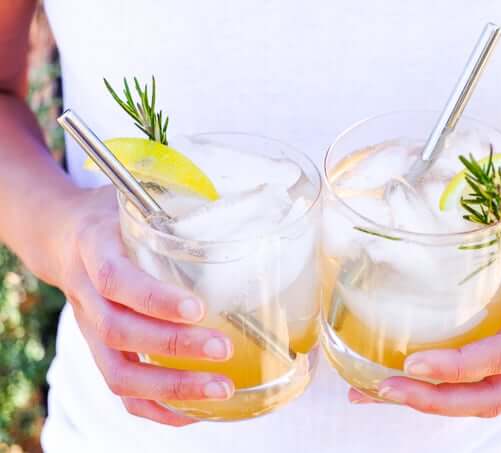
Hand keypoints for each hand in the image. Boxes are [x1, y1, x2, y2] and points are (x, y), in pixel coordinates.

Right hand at [54, 186, 233, 425]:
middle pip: (119, 332)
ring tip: (222, 389)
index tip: (197, 307)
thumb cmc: (111, 217)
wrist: (63, 236)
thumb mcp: (133, 197)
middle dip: (174, 346)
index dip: (153, 299)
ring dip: (171, 387)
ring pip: (119, 373)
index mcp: (94, 249)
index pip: (115, 280)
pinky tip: (196, 411)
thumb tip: (239, 209)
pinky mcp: (102, 351)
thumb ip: (174, 204)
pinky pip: (122, 391)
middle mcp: (87, 296)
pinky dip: (158, 407)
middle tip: (224, 349)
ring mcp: (91, 329)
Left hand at [349, 215, 500, 416]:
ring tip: (385, 392)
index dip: (458, 365)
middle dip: (434, 401)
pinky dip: (452, 392)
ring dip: (436, 402)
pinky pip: (491, 388)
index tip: (413, 363)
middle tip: (383, 389)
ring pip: (489, 401)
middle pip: (491, 397)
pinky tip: (418, 383)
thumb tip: (467, 218)